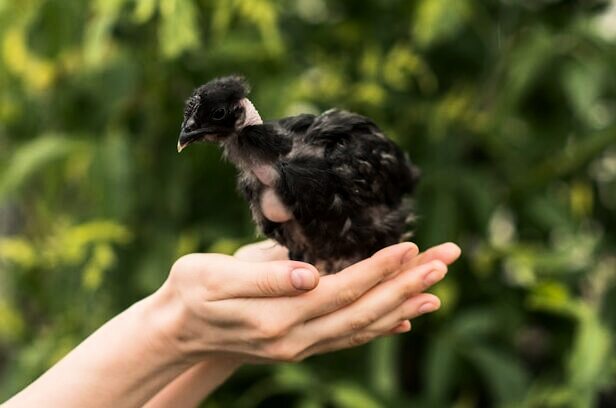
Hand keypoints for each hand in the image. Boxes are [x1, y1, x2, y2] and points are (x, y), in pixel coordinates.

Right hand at [151, 240, 460, 363]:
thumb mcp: (214, 276)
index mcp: (278, 316)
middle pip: (363, 310)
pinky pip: (350, 337)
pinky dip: (381, 325)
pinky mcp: (301, 344)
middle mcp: (296, 338)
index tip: (410, 247)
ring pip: (363, 326)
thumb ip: (263, 276)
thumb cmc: (190, 293)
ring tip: (438, 287)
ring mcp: (301, 346)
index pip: (341, 291)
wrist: (177, 332)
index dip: (377, 269)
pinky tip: (404, 317)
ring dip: (403, 304)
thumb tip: (309, 274)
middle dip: (407, 284)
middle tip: (445, 260)